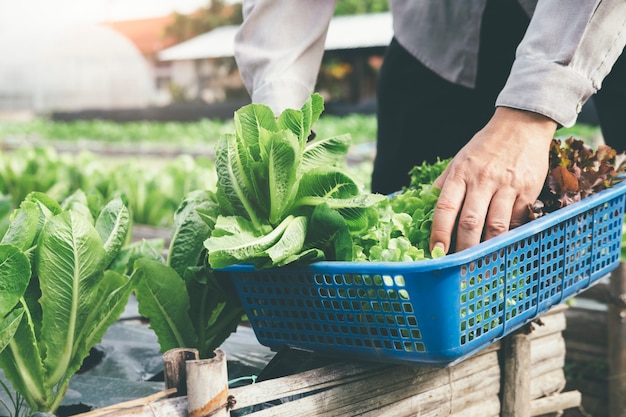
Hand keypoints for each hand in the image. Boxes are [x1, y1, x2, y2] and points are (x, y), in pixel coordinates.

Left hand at [430, 107, 556, 252]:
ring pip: (496, 227)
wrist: (521, 125)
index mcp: (460, 173)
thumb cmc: (485, 146)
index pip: (445, 208)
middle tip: (458, 266)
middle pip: (470, 222)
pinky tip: (503, 248)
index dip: (439, 233)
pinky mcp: (527, 191)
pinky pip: (517, 221)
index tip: (435, 251)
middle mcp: (482, 180)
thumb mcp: (458, 160)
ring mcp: (506, 186)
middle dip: (463, 249)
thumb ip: (444, 184)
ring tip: (480, 265)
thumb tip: (425, 205)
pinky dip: (509, 238)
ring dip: (487, 250)